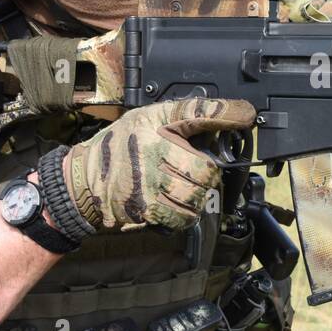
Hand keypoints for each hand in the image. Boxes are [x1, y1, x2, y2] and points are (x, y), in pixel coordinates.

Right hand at [63, 98, 255, 231]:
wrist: (84, 179)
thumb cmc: (121, 146)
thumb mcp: (149, 118)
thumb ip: (187, 117)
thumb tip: (232, 116)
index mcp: (155, 124)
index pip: (198, 113)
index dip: (227, 114)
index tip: (247, 116)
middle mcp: (153, 151)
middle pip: (206, 170)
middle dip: (208, 173)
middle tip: (196, 170)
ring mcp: (149, 183)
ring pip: (197, 196)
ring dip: (198, 195)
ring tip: (184, 187)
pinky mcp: (145, 210)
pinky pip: (182, 217)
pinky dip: (185, 214)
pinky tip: (176, 203)